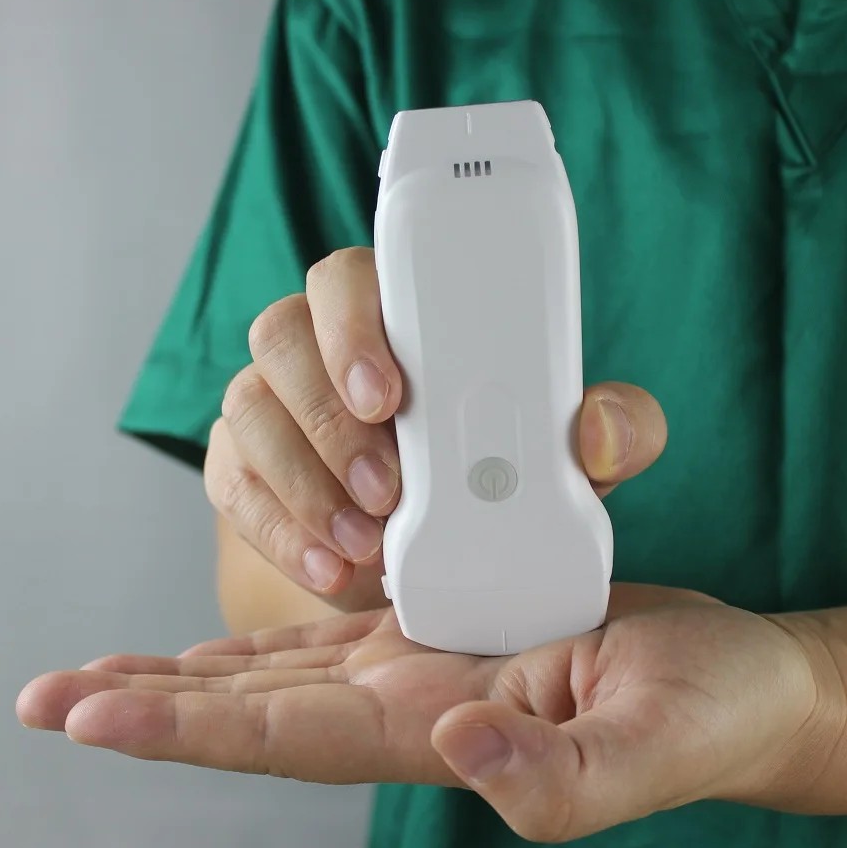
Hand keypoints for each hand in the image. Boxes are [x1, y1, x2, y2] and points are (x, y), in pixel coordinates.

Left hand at [17, 585, 834, 841]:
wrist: (734, 689)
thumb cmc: (706, 718)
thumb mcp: (650, 745)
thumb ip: (557, 772)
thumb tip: (453, 746)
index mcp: (435, 738)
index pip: (284, 739)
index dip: (185, 730)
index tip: (92, 715)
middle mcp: (403, 712)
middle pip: (246, 712)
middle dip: (142, 707)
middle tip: (41, 697)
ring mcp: (414, 676)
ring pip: (268, 679)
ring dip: (174, 679)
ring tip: (86, 681)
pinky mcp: (437, 638)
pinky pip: (320, 640)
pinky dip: (248, 645)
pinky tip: (202, 652)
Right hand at [206, 246, 665, 608]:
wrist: (432, 556)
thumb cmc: (501, 477)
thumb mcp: (570, 458)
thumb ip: (611, 431)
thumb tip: (602, 427)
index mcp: (389, 312)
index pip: (347, 278)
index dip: (354, 326)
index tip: (387, 393)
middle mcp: (315, 344)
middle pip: (281, 335)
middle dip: (329, 419)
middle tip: (388, 490)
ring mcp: (267, 402)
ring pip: (251, 411)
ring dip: (306, 483)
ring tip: (366, 546)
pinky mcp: (240, 467)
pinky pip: (235, 485)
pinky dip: (280, 532)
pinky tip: (329, 569)